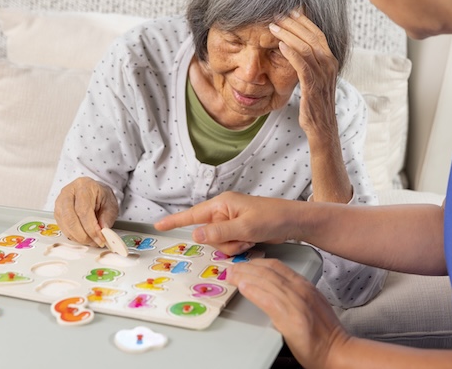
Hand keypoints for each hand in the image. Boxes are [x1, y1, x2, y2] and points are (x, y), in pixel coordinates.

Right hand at [53, 177, 118, 246]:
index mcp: (83, 186)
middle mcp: (68, 192)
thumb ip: (107, 217)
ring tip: (90, 241)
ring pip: (64, 224)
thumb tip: (102, 232)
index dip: (91, 228)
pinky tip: (82, 237)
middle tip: (94, 243)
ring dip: (77, 237)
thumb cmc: (101, 196)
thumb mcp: (110, 204)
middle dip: (83, 235)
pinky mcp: (57, 211)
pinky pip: (62, 226)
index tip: (100, 239)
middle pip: (70, 218)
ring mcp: (60, 201)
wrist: (93, 191)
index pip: (84, 211)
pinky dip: (72, 235)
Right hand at [154, 191, 303, 255]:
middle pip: (208, 235)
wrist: (292, 221)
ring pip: (219, 243)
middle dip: (223, 242)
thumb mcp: (244, 227)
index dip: (174, 221)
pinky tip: (252, 241)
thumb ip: (218, 232)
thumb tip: (195, 234)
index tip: (158, 225)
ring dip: (234, 246)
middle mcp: (223, 212)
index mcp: (221, 204)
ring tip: (250, 239)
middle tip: (242, 238)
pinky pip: (230, 245)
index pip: (192, 214)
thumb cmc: (272, 218)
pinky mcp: (238, 230)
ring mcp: (230, 222)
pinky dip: (240, 247)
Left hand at [227, 259, 349, 368]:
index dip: (257, 262)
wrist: (338, 350)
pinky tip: (243, 287)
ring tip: (231, 276)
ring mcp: (295, 302)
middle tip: (231, 268)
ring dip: (244, 276)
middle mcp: (300, 289)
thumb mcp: (313, 302)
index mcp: (305, 285)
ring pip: (265, 281)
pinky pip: (268, 299)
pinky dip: (254, 291)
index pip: (277, 266)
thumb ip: (297, 292)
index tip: (244, 264)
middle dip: (246, 267)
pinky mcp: (290, 317)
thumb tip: (278, 288)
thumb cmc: (326, 332)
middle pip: (268, 271)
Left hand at [269, 10, 338, 136]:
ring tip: (273, 27)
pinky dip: (291, 53)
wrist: (322, 127)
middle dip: (293, 23)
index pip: (317, 33)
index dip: (303, 21)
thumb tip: (295, 48)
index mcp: (330, 60)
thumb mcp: (315, 78)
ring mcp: (323, 75)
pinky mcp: (313, 85)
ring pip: (306, 47)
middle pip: (312, 36)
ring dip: (288, 35)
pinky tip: (280, 45)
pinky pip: (302, 65)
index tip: (288, 12)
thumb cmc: (315, 103)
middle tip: (277, 15)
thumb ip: (309, 63)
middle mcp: (329, 64)